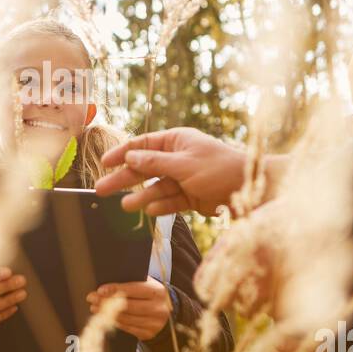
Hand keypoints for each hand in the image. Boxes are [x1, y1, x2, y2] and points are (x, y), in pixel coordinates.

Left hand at [87, 277, 172, 339]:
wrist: (169, 315)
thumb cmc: (152, 296)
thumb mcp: (149, 285)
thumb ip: (134, 282)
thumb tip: (110, 284)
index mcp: (157, 292)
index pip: (134, 289)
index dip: (116, 289)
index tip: (100, 290)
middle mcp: (157, 308)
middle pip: (128, 306)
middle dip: (107, 302)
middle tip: (92, 298)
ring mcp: (154, 323)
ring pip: (126, 318)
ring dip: (107, 313)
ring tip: (95, 307)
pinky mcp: (148, 334)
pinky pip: (128, 328)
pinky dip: (115, 322)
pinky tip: (105, 317)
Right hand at [95, 127, 248, 215]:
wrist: (251, 189)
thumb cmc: (219, 168)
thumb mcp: (183, 164)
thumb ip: (154, 163)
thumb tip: (130, 157)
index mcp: (177, 141)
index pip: (143, 145)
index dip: (122, 153)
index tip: (104, 162)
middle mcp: (178, 157)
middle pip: (145, 168)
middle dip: (124, 179)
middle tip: (101, 189)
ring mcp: (185, 178)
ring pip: (157, 187)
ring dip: (141, 196)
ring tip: (124, 206)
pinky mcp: (192, 196)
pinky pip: (171, 201)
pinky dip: (162, 206)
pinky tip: (150, 211)